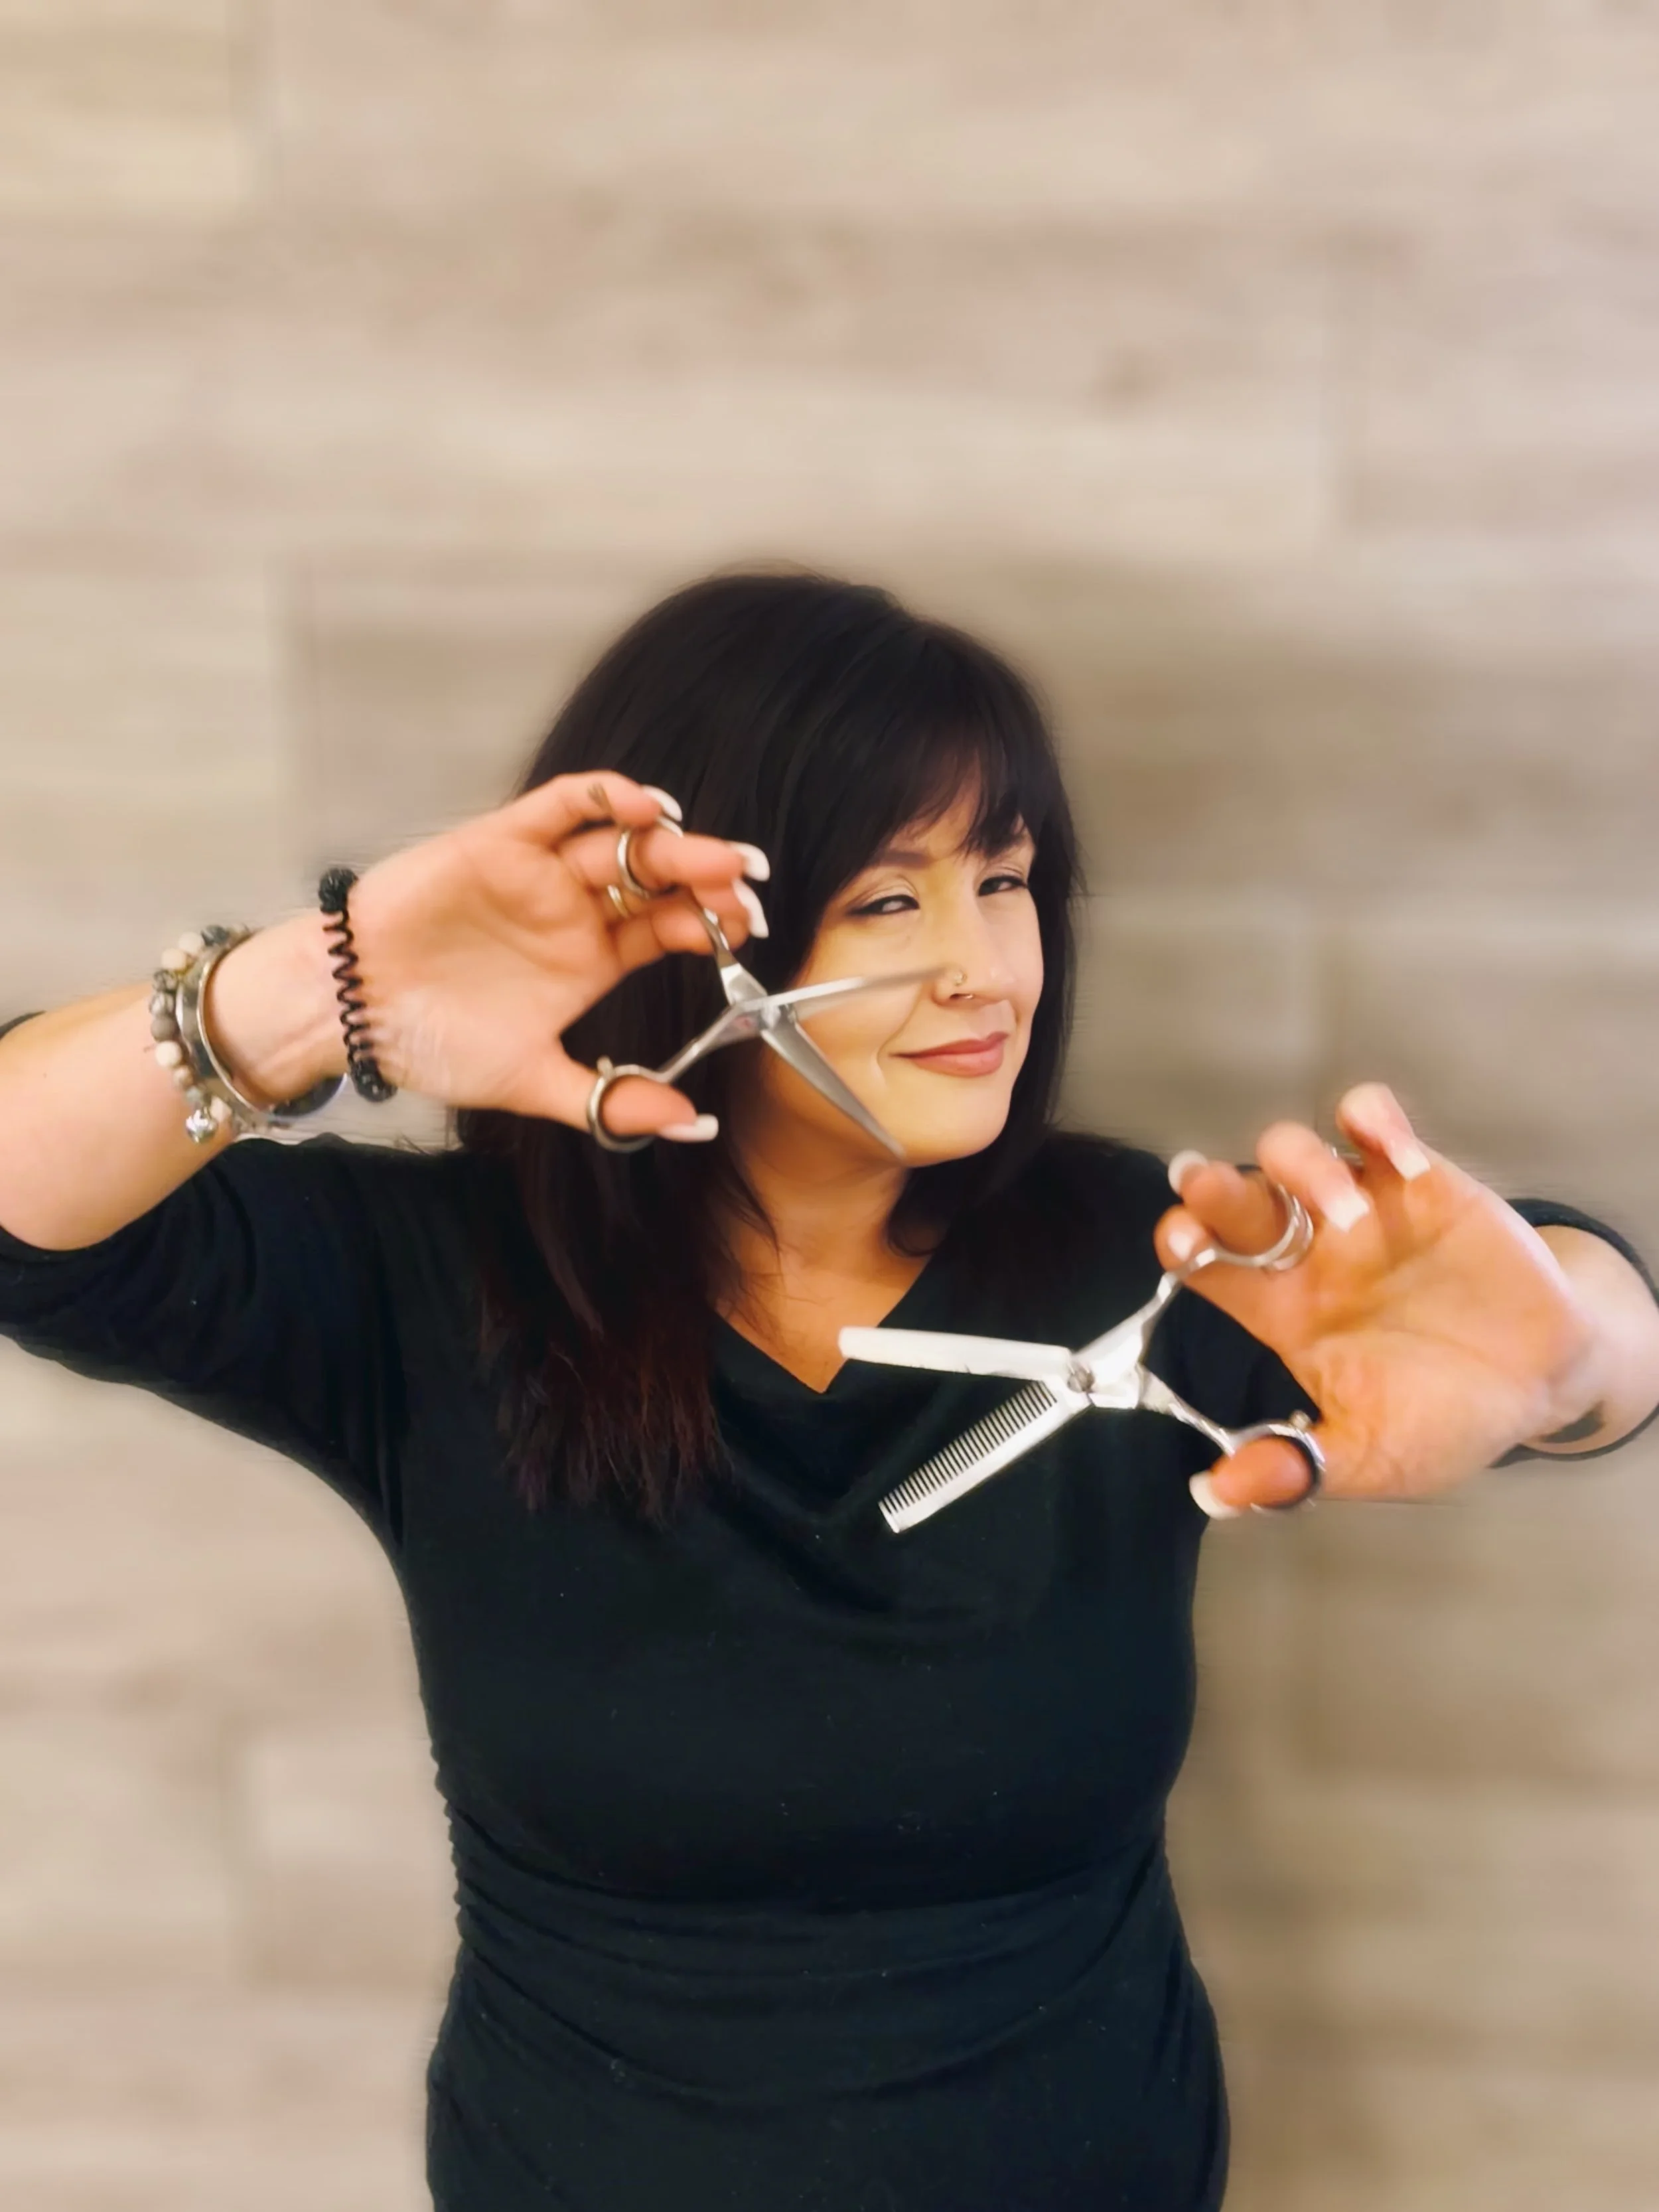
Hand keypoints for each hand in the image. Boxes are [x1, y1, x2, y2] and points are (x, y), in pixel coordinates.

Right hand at [342, 772, 768, 1135]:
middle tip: (750, 883)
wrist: (349, 1012)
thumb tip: (693, 1123)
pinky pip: (561, 806)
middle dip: (707, 878)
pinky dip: (603, 797)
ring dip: (671, 843)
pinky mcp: (501, 841)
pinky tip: (644, 809)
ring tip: (715, 856)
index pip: (670, 928)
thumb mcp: (531, 1082)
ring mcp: (540, 872)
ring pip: (619, 842)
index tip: (751, 930)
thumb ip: (610, 1102)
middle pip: (657, 881)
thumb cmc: (432, 1043)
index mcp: (592, 959)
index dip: (713, 924)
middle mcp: (575, 909)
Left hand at [1155, 1083, 1598, 1510]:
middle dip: (1213, 1187)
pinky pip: (1376, 1122)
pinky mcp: (1417, 1178)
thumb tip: (1215, 1497)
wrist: (1540, 1380)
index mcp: (1282, 1309)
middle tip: (1205, 1188)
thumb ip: (1298, 1471)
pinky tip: (1404, 1164)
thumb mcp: (1370, 1456)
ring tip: (1353, 1214)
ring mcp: (1359, 1207)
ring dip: (1306, 1169)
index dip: (1184, 1243)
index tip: (1181, 1246)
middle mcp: (1307, 1251)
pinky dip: (1380, 1125)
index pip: (1207, 1261)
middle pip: (1236, 1198)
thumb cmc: (1444, 1418)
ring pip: (1297, 1152)